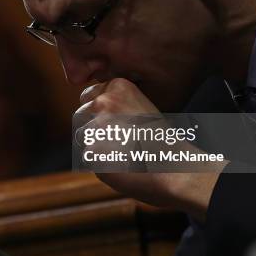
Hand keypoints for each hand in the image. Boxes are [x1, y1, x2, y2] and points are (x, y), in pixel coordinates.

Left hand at [78, 78, 222, 220]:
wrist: (176, 168)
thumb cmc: (161, 142)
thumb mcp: (140, 108)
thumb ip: (114, 105)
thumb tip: (89, 109)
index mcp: (118, 86)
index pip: (88, 95)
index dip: (98, 112)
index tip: (115, 123)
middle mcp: (104, 101)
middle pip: (80, 115)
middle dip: (93, 128)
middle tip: (120, 141)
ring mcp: (96, 126)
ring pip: (82, 137)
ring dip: (95, 146)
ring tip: (124, 153)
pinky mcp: (92, 151)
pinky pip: (87, 158)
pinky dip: (99, 163)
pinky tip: (121, 165)